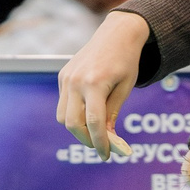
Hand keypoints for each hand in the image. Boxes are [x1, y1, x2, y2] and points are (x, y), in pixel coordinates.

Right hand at [58, 11, 150, 158]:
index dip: (100, 143)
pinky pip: (63, 105)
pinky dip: (73, 115)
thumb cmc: (127, 61)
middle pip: (73, 124)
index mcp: (95, 83)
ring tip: (95, 131)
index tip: (107, 156)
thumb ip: (113, 114)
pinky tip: (88, 114)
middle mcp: (76, 81)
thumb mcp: (125, 88)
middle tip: (101, 146)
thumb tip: (109, 141)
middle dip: (86, 140)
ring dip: (77, 130)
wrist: (117, 34)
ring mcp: (66, 78)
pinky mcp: (62, 77)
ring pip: (63, 117)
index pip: (94, 123)